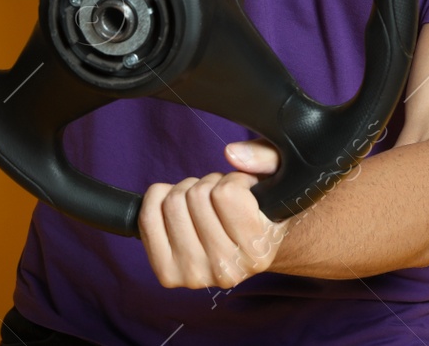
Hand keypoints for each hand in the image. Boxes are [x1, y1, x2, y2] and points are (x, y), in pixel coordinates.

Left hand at [139, 140, 288, 289]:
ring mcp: (195, 276)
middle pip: (195, 195)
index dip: (234, 180)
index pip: (227, 193)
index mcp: (259, 252)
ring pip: (173, 202)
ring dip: (187, 192)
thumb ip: (266, 158)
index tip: (244, 191)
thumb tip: (232, 153)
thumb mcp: (281, 177)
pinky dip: (158, 200)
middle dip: (208, 185)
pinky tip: (180, 209)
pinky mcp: (168, 274)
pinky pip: (148, 219)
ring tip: (204, 205)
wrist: (251, 248)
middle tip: (221, 198)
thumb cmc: (265, 209)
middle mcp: (227, 270)